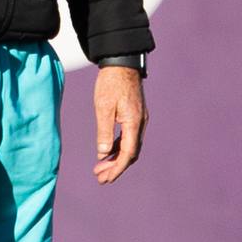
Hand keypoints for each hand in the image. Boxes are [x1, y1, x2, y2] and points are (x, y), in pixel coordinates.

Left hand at [91, 64, 146, 183]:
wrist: (121, 63)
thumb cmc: (110, 83)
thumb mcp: (103, 107)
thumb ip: (104, 131)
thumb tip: (103, 154)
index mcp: (134, 123)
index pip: (128, 154)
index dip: (117, 168)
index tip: (105, 178)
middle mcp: (140, 124)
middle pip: (131, 154)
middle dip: (116, 168)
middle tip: (100, 179)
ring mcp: (139, 120)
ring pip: (130, 147)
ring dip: (116, 159)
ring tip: (100, 169)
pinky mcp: (135, 116)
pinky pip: (128, 138)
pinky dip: (118, 148)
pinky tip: (107, 153)